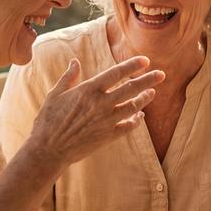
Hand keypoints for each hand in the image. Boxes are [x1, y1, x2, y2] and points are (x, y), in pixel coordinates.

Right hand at [28, 57, 164, 164]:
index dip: (132, 65)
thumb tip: (74, 61)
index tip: (145, 60)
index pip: (116, 73)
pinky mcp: (107, 137)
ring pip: (133, 107)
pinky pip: (128, 127)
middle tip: (162, 74)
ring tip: (152, 92)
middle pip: (131, 89)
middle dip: (148, 80)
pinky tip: (140, 116)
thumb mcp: (55, 94)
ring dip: (145, 99)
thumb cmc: (48, 120)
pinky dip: (136, 121)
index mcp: (88, 90)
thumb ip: (68, 77)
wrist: (48, 150)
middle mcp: (101, 104)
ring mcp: (106, 121)